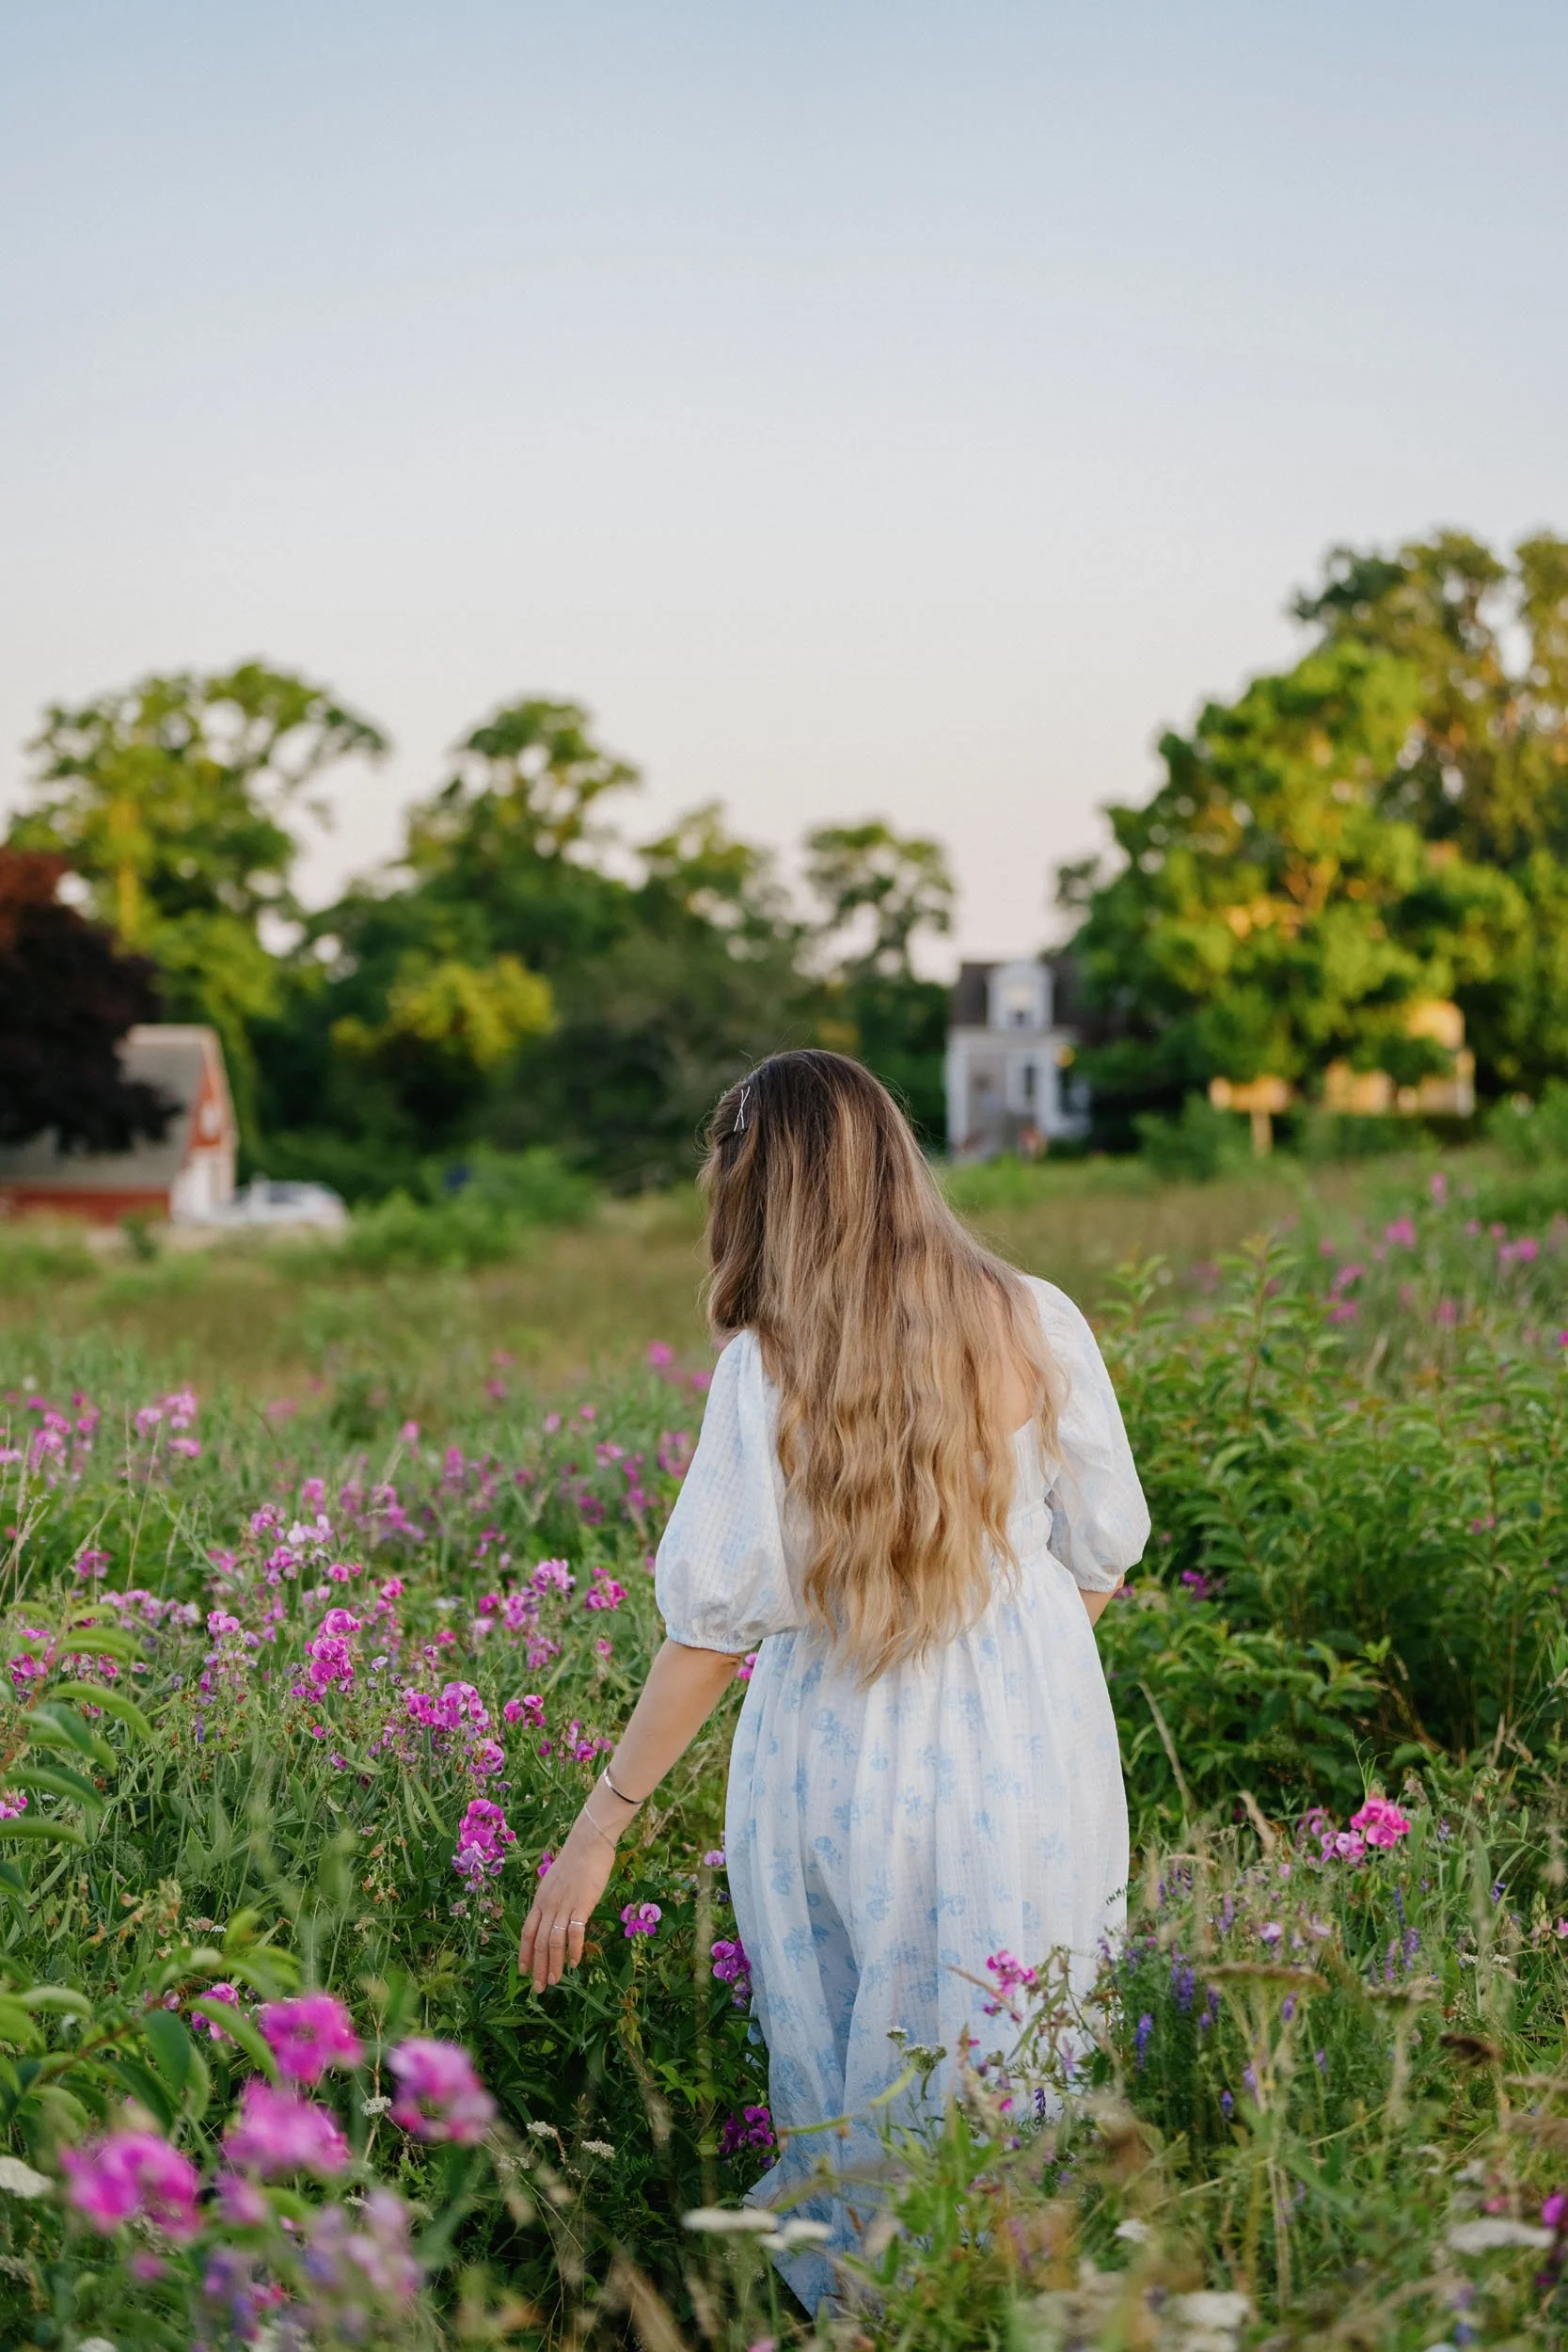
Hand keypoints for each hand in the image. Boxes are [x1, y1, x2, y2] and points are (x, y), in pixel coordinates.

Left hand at [518, 1810, 616, 1991]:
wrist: (588, 1843)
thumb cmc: (575, 1861)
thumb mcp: (555, 1882)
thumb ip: (552, 1901)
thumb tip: (552, 1917)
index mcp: (540, 1900)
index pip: (527, 1932)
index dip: (524, 1954)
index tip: (523, 1972)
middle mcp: (547, 1905)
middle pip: (538, 1942)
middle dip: (537, 1967)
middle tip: (539, 1988)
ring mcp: (564, 1905)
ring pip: (553, 1942)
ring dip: (553, 1964)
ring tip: (554, 1981)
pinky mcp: (581, 1904)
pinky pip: (574, 1932)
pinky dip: (574, 1950)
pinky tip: (575, 1963)